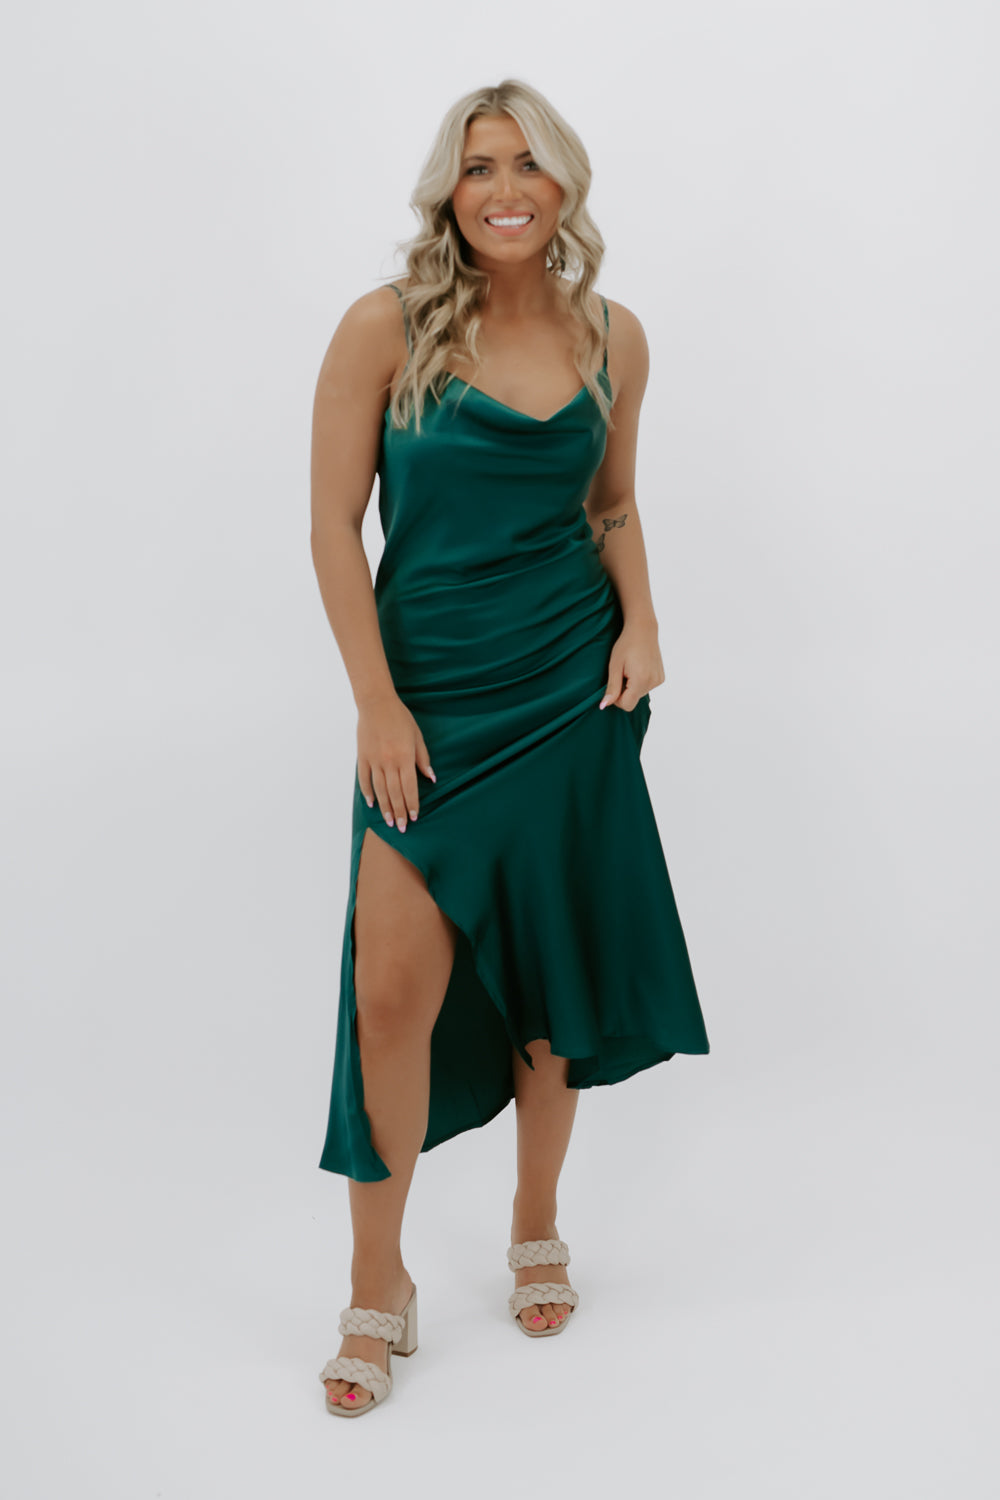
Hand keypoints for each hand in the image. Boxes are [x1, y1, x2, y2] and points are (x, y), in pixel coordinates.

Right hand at [357, 693, 435, 830]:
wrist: (376, 704)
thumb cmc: (400, 718)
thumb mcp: (417, 736)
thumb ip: (423, 759)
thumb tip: (431, 778)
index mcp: (405, 757)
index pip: (410, 787)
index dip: (412, 804)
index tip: (414, 817)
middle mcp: (389, 762)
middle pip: (395, 793)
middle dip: (400, 812)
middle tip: (402, 828)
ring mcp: (374, 761)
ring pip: (380, 790)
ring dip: (385, 807)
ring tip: (389, 822)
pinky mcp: (363, 757)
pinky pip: (365, 779)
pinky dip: (368, 792)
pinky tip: (372, 803)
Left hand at [598, 620, 663, 710]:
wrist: (643, 629)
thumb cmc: (625, 645)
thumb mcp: (614, 666)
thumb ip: (611, 688)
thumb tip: (603, 706)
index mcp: (640, 680)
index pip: (626, 705)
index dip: (616, 699)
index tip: (614, 684)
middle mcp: (652, 682)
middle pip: (633, 700)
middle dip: (624, 690)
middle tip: (622, 672)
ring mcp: (658, 680)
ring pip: (639, 694)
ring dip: (632, 686)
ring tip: (631, 668)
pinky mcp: (661, 677)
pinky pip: (646, 687)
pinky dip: (640, 682)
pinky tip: (639, 667)